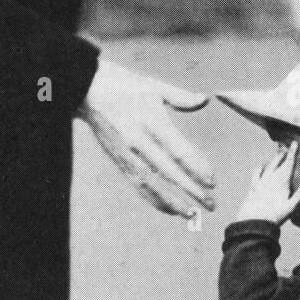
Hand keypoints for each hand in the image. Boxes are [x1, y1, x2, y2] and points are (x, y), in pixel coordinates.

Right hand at [79, 59, 215, 215]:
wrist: (87, 91)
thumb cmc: (123, 85)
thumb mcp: (153, 86)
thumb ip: (180, 96)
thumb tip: (204, 100)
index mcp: (151, 122)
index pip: (179, 152)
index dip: (197, 169)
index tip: (212, 181)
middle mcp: (139, 142)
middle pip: (170, 173)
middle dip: (192, 191)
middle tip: (211, 204)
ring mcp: (128, 154)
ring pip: (153, 185)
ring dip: (174, 202)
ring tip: (192, 214)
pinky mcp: (119, 160)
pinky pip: (138, 185)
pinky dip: (154, 199)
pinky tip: (168, 208)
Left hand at [234, 141, 299, 224]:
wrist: (252, 221)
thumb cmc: (273, 216)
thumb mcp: (290, 208)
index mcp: (281, 181)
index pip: (289, 164)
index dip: (292, 153)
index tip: (294, 143)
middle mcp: (271, 178)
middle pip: (278, 162)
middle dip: (283, 153)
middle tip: (286, 146)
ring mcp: (261, 181)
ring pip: (269, 166)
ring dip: (274, 159)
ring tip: (278, 154)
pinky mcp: (253, 187)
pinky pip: (257, 173)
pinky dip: (260, 168)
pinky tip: (261, 166)